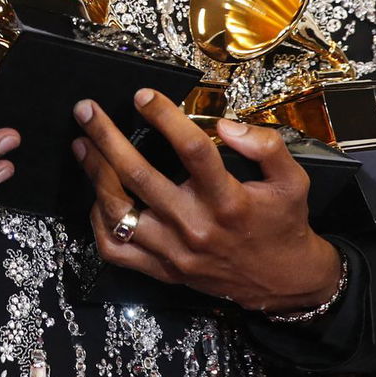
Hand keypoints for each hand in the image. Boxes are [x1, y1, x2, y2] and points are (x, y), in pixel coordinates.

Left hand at [73, 90, 340, 312]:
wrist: (283, 281)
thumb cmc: (283, 223)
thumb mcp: (292, 179)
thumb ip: (265, 146)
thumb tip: (224, 125)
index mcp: (228, 200)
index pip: (192, 151)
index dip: (164, 118)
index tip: (143, 95)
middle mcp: (196, 226)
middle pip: (140, 177)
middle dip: (107, 139)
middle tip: (86, 112)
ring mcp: (175, 252)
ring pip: (120, 213)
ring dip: (95, 174)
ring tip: (82, 145)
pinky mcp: (163, 270)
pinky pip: (116, 249)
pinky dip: (99, 222)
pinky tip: (98, 195)